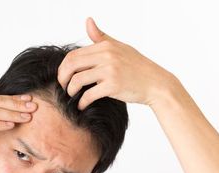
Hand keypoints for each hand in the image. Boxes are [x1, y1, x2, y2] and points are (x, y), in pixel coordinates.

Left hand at [57, 17, 176, 109]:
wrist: (156, 83)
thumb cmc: (136, 66)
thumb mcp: (119, 47)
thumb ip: (101, 37)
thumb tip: (88, 21)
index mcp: (106, 46)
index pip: (73, 55)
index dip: (63, 67)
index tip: (63, 77)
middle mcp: (107, 55)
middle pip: (71, 65)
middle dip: (62, 78)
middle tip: (63, 87)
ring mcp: (110, 70)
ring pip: (77, 80)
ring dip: (70, 90)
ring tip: (72, 96)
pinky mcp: (113, 86)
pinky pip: (88, 94)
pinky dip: (81, 102)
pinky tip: (81, 105)